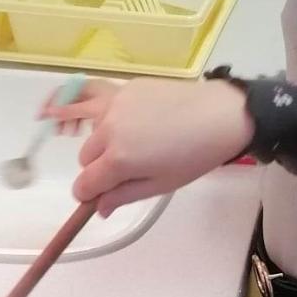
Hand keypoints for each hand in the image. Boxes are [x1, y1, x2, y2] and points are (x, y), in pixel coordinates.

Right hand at [44, 78, 253, 215]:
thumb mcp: (160, 185)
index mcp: (118, 160)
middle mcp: (108, 129)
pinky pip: (92, 98)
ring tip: (79, 135)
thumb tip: (98, 209)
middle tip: (122, 170)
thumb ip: (123, 196)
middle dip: (96, 168)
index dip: (87, 195)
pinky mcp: (123, 88)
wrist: (220, 115)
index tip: (95, 198)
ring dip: (90, 137)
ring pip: (85, 126)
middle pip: (84, 157)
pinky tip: (76, 110)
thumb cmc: (194, 157)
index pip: (84, 184)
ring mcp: (114, 104)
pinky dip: (83, 107)